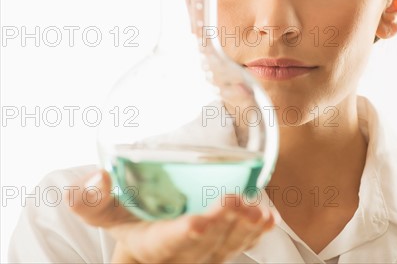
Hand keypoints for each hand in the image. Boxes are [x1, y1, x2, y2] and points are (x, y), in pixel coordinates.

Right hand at [70, 170, 276, 262]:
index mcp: (149, 245)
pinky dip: (256, 233)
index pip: (165, 243)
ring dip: (243, 229)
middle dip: (221, 225)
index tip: (196, 222)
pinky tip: (268, 219)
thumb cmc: (127, 220)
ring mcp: (205, 254)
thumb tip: (98, 176)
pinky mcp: (222, 248)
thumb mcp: (105, 212)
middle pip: (203, 246)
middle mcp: (180, 255)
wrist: (149, 240)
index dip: (182, 235)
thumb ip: (92, 200)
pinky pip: (241, 245)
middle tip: (234, 201)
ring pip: (227, 247)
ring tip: (257, 210)